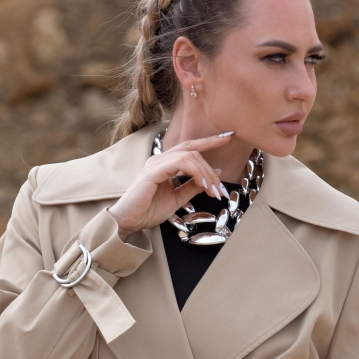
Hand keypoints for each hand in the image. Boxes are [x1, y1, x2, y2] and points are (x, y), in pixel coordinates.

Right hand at [108, 133, 234, 236]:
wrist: (129, 221)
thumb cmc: (148, 211)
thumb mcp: (177, 199)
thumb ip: (193, 187)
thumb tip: (213, 177)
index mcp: (165, 163)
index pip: (190, 147)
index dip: (209, 141)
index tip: (228, 137)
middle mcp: (160, 159)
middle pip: (193, 151)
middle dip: (211, 168)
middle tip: (221, 189)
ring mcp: (156, 162)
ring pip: (189, 156)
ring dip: (206, 173)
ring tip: (213, 191)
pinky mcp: (153, 171)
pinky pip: (180, 163)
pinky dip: (196, 173)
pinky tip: (203, 186)